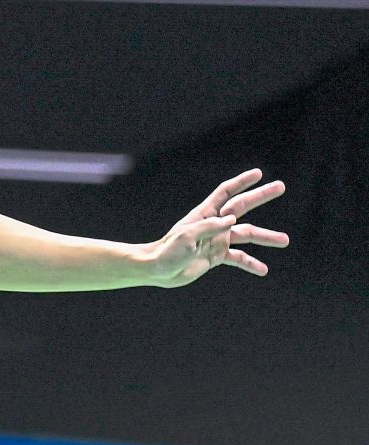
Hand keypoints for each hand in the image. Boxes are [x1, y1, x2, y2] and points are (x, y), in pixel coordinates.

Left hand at [148, 168, 289, 287]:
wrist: (159, 270)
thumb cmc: (169, 250)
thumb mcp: (187, 237)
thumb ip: (209, 227)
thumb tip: (232, 219)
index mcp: (204, 214)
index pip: (226, 193)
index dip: (242, 182)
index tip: (259, 173)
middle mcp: (214, 224)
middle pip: (242, 207)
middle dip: (261, 196)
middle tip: (281, 187)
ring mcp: (217, 240)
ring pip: (246, 234)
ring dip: (265, 236)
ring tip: (285, 240)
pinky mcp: (216, 256)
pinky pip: (238, 257)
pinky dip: (250, 262)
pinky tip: (263, 269)